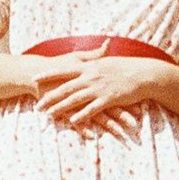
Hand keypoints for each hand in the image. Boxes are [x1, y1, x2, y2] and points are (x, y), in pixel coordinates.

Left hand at [29, 46, 160, 140]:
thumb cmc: (125, 67)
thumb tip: (84, 58)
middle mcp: (91, 76)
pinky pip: (92, 108)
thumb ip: (93, 60)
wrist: (143, 73)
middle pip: (66, 87)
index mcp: (89, 66)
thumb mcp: (106, 61)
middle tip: (37, 105)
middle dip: (50, 96)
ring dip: (61, 107)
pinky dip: (82, 115)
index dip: (48, 74)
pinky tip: (72, 121)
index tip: (34, 78)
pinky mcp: (109, 98)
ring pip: (76, 99)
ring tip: (49, 115)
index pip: (64, 70)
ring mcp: (99, 88)